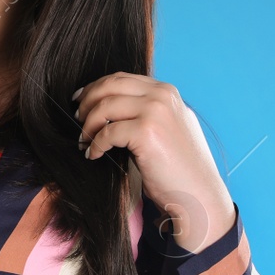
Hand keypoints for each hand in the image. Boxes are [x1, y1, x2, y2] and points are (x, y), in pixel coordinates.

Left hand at [72, 72, 239, 254]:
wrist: (198, 195)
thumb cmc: (180, 169)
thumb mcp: (169, 127)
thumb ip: (148, 110)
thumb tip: (111, 106)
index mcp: (167, 92)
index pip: (122, 78)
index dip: (97, 87)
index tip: (82, 99)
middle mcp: (163, 96)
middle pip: (110, 85)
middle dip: (87, 100)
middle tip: (76, 118)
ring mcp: (156, 111)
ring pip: (105, 106)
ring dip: (88, 124)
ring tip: (83, 140)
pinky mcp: (146, 132)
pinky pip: (107, 133)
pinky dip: (95, 144)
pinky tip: (94, 154)